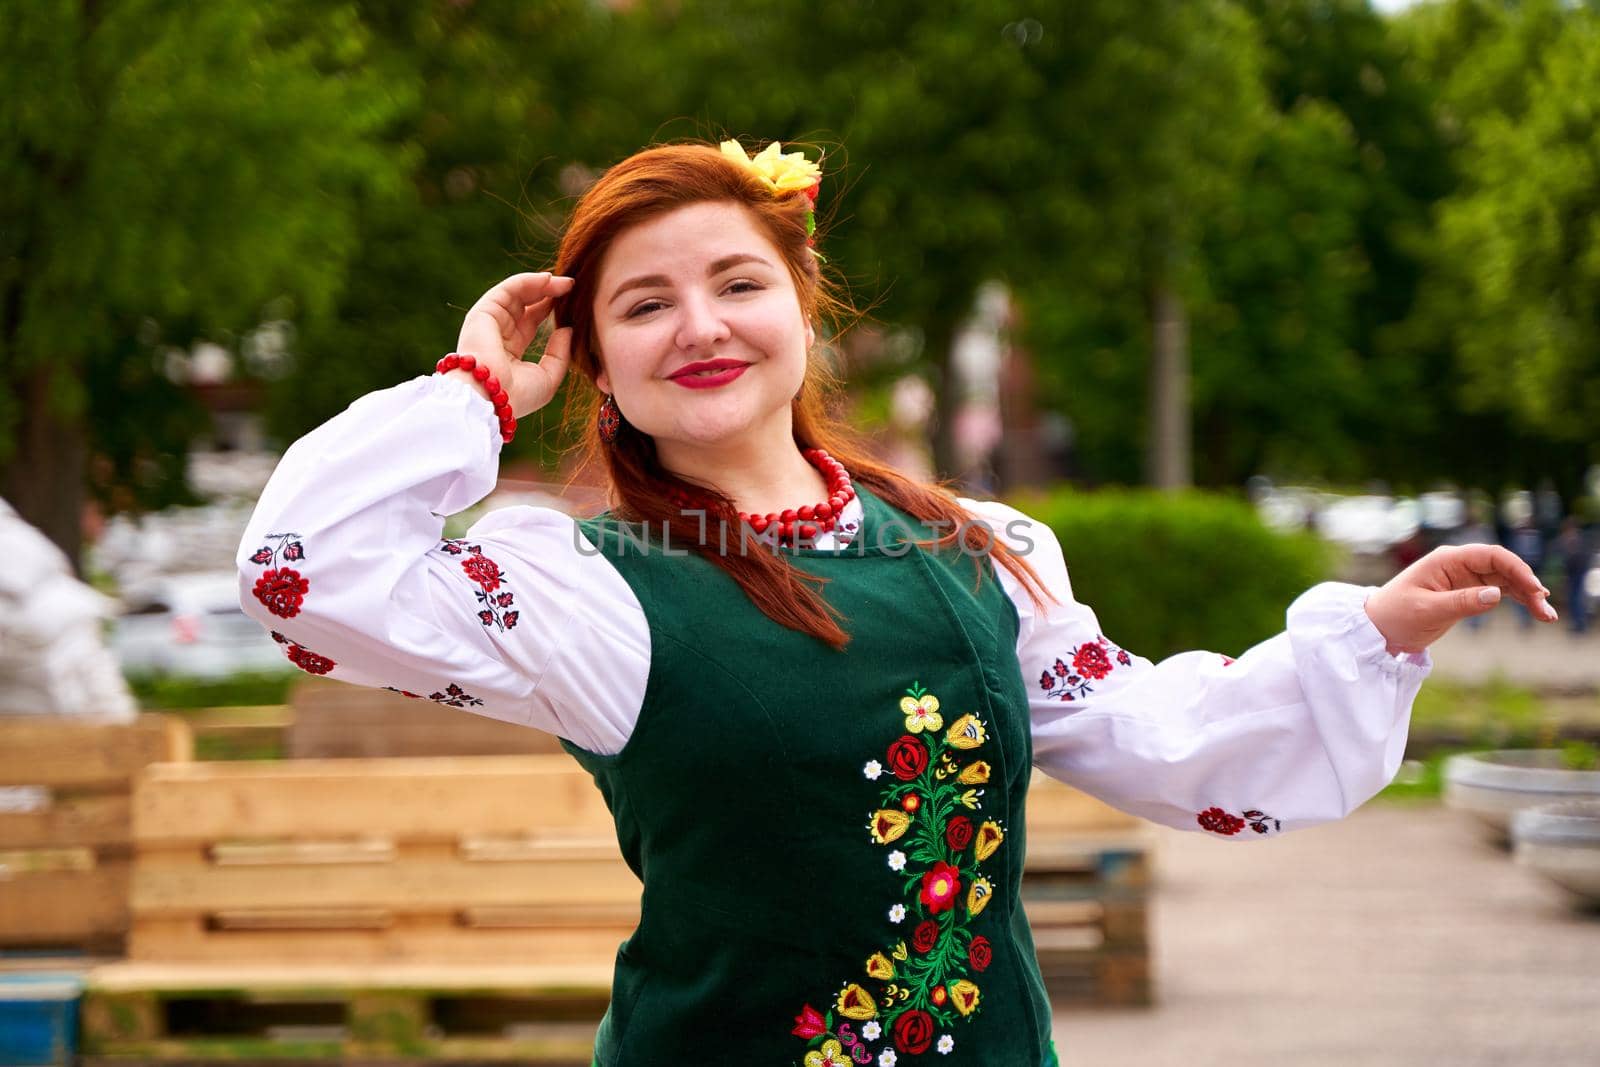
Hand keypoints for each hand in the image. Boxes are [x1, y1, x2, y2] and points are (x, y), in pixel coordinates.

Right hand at [454, 272, 574, 418]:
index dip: (550, 308)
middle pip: (526, 304)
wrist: (492, 398)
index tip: (572, 300)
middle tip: (572, 286)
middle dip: (549, 293)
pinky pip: (508, 289)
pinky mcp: (483, 312)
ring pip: (517, 293)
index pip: (531, 322)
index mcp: (510, 351)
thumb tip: (568, 330)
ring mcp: (489, 322)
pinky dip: (528, 281)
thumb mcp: (548, 377)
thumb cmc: (518, 395)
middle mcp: (498, 334)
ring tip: (566, 282)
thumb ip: (559, 354)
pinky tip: (548, 279)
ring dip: (542, 284)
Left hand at [1363, 543, 1556, 653]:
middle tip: (1544, 607)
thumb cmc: (1396, 615)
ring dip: (1527, 595)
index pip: (1490, 556)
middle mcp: (1458, 565)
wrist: (1378, 628)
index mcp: (1446, 560)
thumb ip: (1461, 602)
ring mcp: (1464, 579)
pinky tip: (1536, 611)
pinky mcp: (1466, 594)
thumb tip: (1496, 595)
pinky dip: (1517, 601)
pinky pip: (1498, 593)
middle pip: (1503, 568)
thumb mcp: (1427, 610)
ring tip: (1547, 616)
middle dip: (1527, 584)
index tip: (1534, 588)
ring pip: (1505, 581)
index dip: (1516, 568)